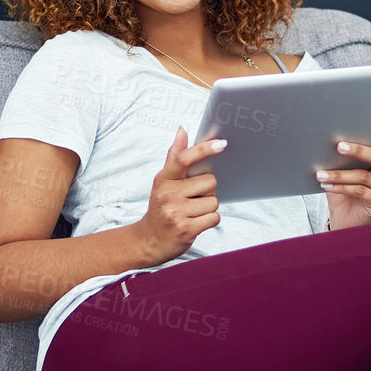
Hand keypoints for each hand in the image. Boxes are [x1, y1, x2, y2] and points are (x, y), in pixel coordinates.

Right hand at [134, 126, 227, 264]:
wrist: (149, 240)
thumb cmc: (161, 207)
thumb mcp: (163, 181)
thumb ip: (174, 156)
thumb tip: (182, 129)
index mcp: (163, 179)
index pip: (184, 159)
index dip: (204, 149)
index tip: (221, 143)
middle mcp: (168, 194)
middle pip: (209, 182)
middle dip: (208, 191)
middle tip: (193, 199)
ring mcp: (176, 213)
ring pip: (214, 202)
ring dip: (208, 208)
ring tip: (192, 213)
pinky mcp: (186, 229)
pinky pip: (214, 218)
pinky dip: (209, 220)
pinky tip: (196, 223)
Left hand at [317, 105, 370, 230]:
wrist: (345, 221)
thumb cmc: (343, 192)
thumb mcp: (343, 171)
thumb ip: (344, 158)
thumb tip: (330, 140)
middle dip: (356, 150)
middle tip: (338, 146)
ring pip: (363, 175)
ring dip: (338, 174)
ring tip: (320, 174)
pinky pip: (360, 190)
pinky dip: (341, 187)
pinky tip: (327, 185)